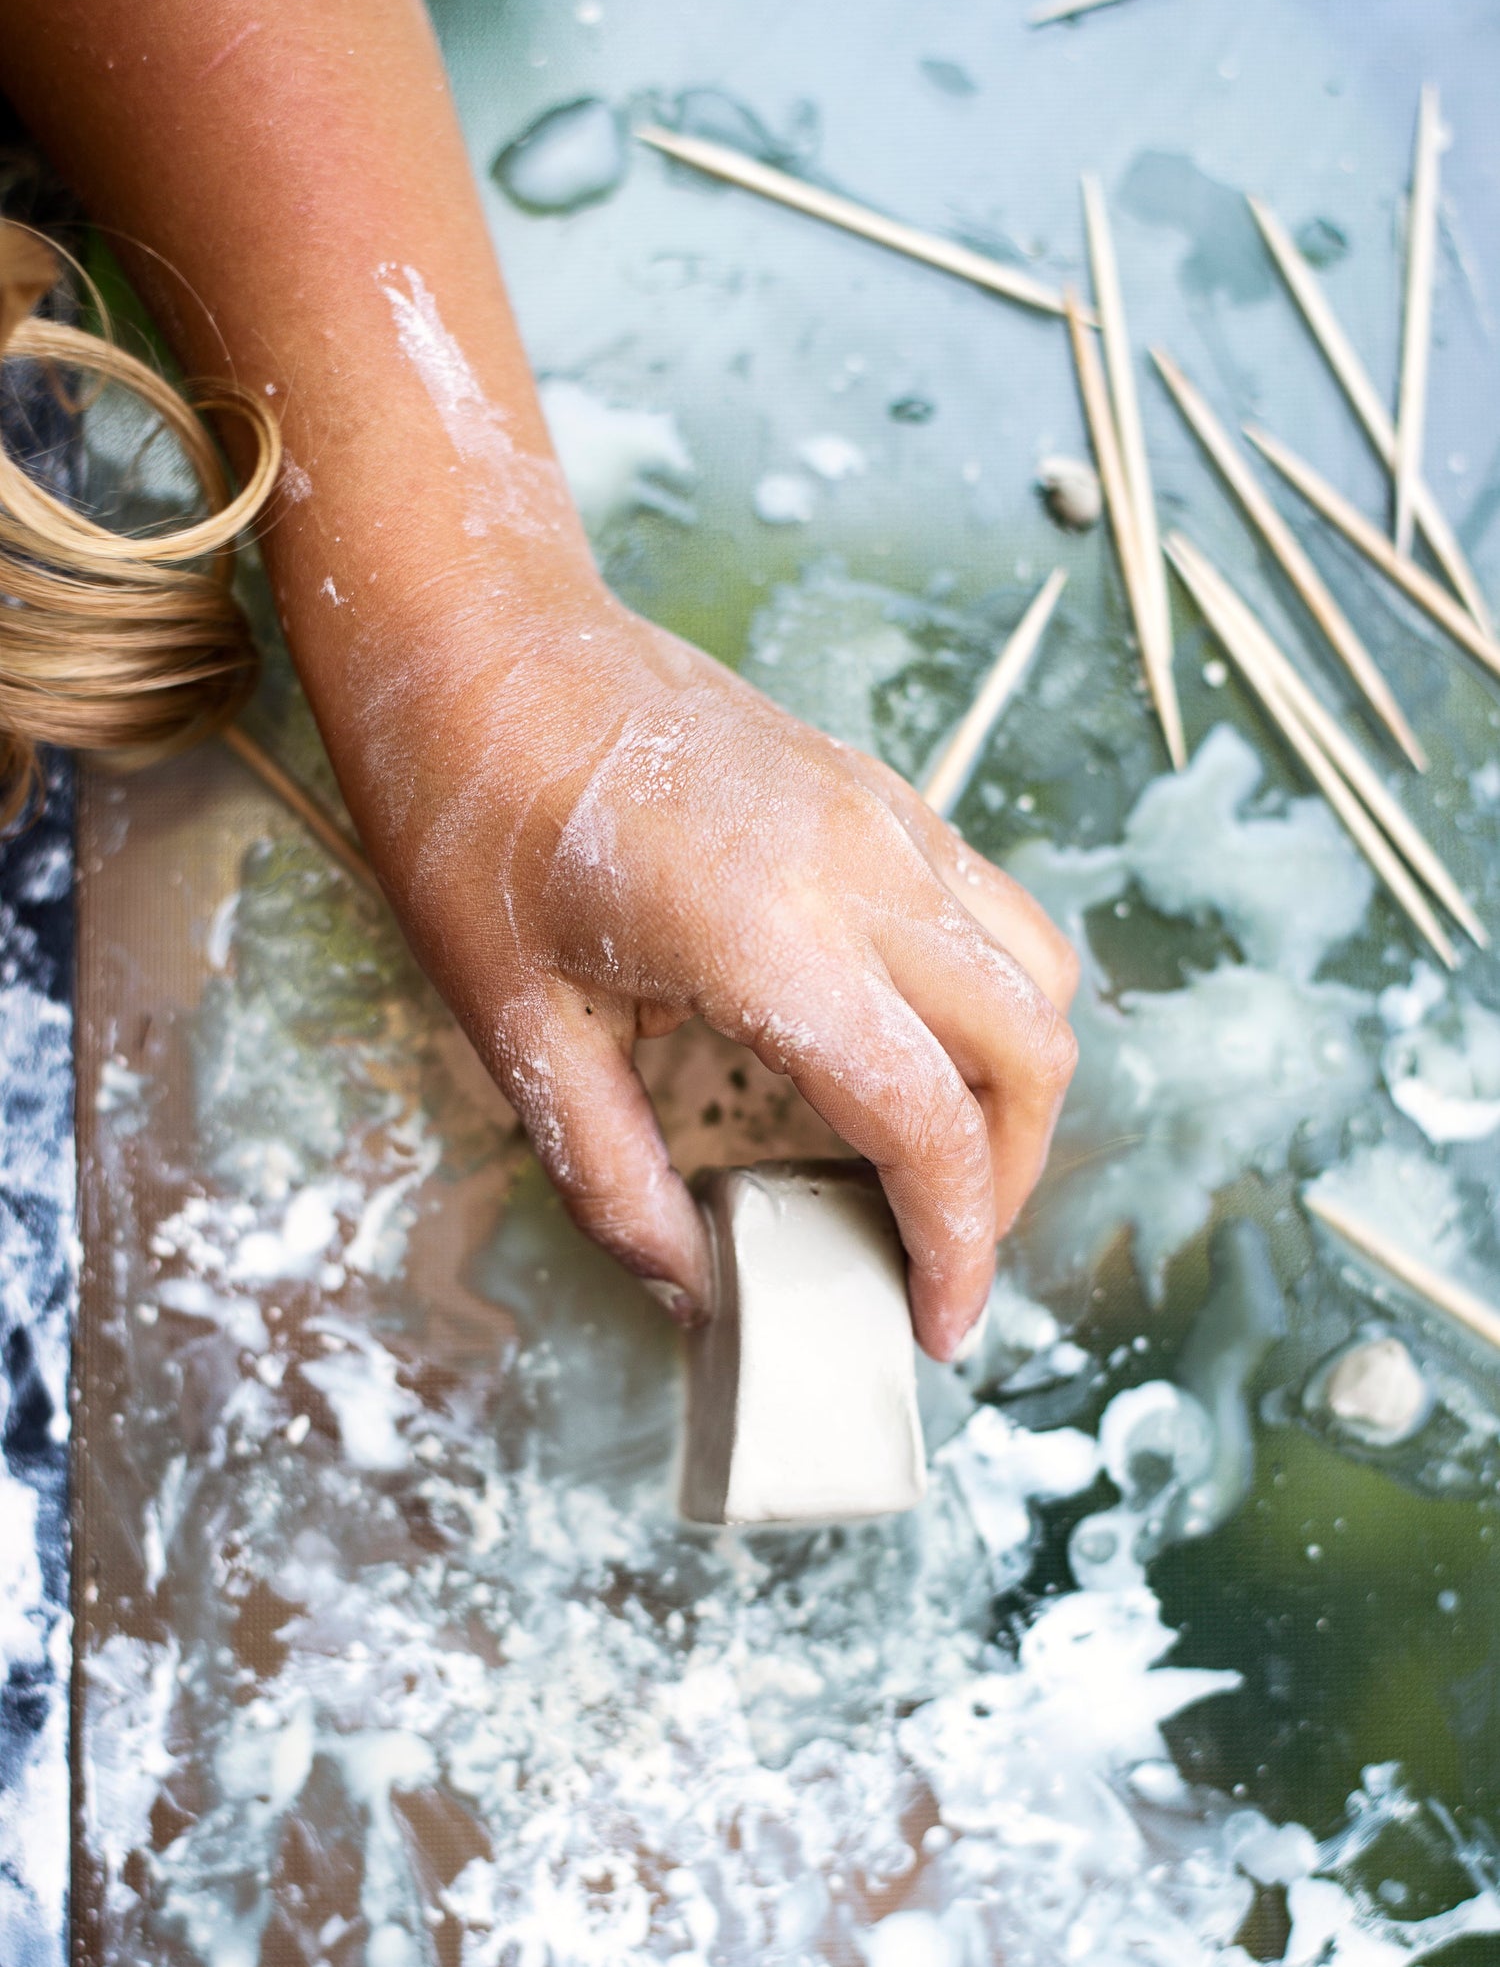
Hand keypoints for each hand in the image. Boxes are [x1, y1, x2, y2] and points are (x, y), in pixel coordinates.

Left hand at [335, 579, 1078, 1362]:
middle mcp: (861, 868)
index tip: (935, 1323)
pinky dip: (985, 1005)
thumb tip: (688, 1287)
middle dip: (1007, 1182)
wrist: (478, 643)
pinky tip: (902, 1049)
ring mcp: (883, 817)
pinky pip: (989, 911)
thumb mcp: (514, 1029)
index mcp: (770, 935)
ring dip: (1012, 1087)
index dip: (955, 1246)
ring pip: (1033, 973)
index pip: (928, 1123)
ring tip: (935, 1162)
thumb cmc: (472, 819)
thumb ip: (610, 1177)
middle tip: (937, 1256)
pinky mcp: (878, 793)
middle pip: (1029, 1050)